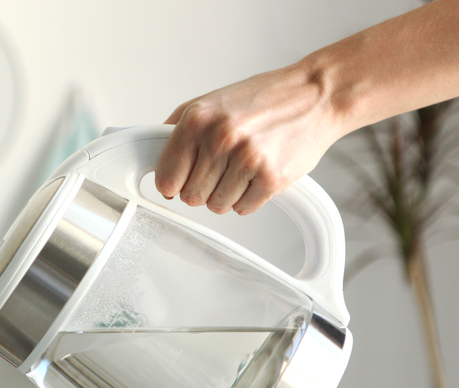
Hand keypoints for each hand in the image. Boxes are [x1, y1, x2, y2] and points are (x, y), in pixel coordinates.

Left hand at [154, 66, 342, 214]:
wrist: (316, 94)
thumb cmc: (263, 100)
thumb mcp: (210, 103)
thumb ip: (177, 132)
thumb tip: (154, 165)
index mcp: (197, 120)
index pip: (166, 178)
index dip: (174, 183)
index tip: (182, 181)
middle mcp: (220, 138)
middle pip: (191, 197)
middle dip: (203, 188)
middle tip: (222, 169)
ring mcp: (247, 158)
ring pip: (216, 206)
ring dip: (227, 194)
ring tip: (242, 168)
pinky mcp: (272, 177)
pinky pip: (242, 209)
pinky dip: (249, 198)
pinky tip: (258, 174)